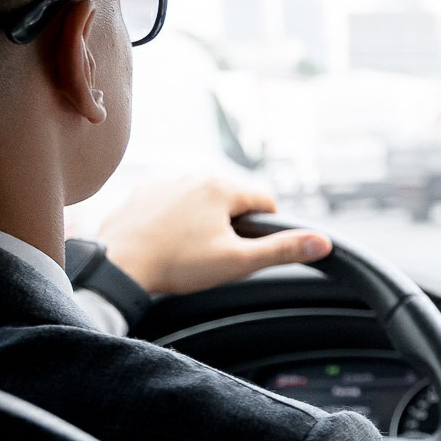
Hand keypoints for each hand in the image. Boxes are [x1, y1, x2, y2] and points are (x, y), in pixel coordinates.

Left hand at [95, 177, 330, 294]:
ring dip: (204, 222)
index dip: (265, 229)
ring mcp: (164, 183)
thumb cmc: (177, 264)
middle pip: (232, 199)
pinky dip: (175, 222)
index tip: (248, 249)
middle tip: (216, 256)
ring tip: (189, 253)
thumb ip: (282, 250)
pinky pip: (171, 205)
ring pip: (201, 201)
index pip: (263, 201)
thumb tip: (322, 242)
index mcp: (221, 187)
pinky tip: (167, 244)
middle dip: (232, 226)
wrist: (118, 264)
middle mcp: (193, 175)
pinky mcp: (141, 194)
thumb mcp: (238, 262)